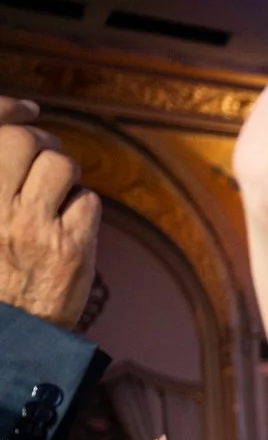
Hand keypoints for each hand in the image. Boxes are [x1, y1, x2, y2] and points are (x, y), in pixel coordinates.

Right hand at [0, 98, 102, 328]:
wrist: (10, 331)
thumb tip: (17, 125)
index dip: (7, 109)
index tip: (25, 108)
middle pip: (26, 140)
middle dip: (43, 144)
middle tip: (45, 164)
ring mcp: (31, 226)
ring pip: (61, 165)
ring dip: (66, 176)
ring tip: (56, 199)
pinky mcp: (69, 247)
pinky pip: (88, 200)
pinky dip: (83, 208)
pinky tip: (69, 227)